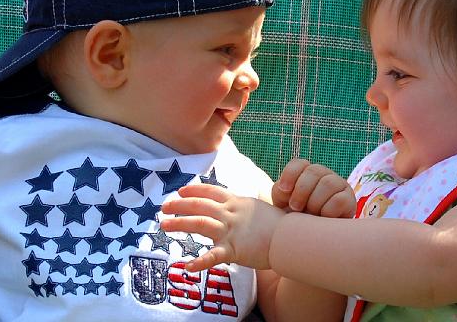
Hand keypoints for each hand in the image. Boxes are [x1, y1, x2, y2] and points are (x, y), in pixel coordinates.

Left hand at [161, 184, 283, 271]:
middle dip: (180, 205)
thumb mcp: (260, 207)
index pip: (212, 192)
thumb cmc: (281, 224)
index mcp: (238, 202)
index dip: (195, 190)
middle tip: (164, 206)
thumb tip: (240, 206)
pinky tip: (186, 266)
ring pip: (199, 223)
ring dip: (179, 223)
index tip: (182, 191)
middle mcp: (231, 213)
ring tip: (164, 224)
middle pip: (200, 205)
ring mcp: (231, 230)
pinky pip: (213, 256)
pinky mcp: (234, 250)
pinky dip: (199, 262)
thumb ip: (246, 207)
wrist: (292, 237)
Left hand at [272, 159, 355, 218]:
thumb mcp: (284, 205)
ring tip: (310, 215)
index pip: (299, 164)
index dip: (290, 174)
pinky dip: (327, 210)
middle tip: (296, 208)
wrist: (315, 239)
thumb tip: (285, 188)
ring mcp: (339, 186)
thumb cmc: (297, 220)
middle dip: (301, 190)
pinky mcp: (349, 201)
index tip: (284, 190)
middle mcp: (324, 175)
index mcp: (307, 173)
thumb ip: (280, 192)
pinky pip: (339, 200)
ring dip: (314, 201)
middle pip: (314, 170)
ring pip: (328, 183)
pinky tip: (324, 219)